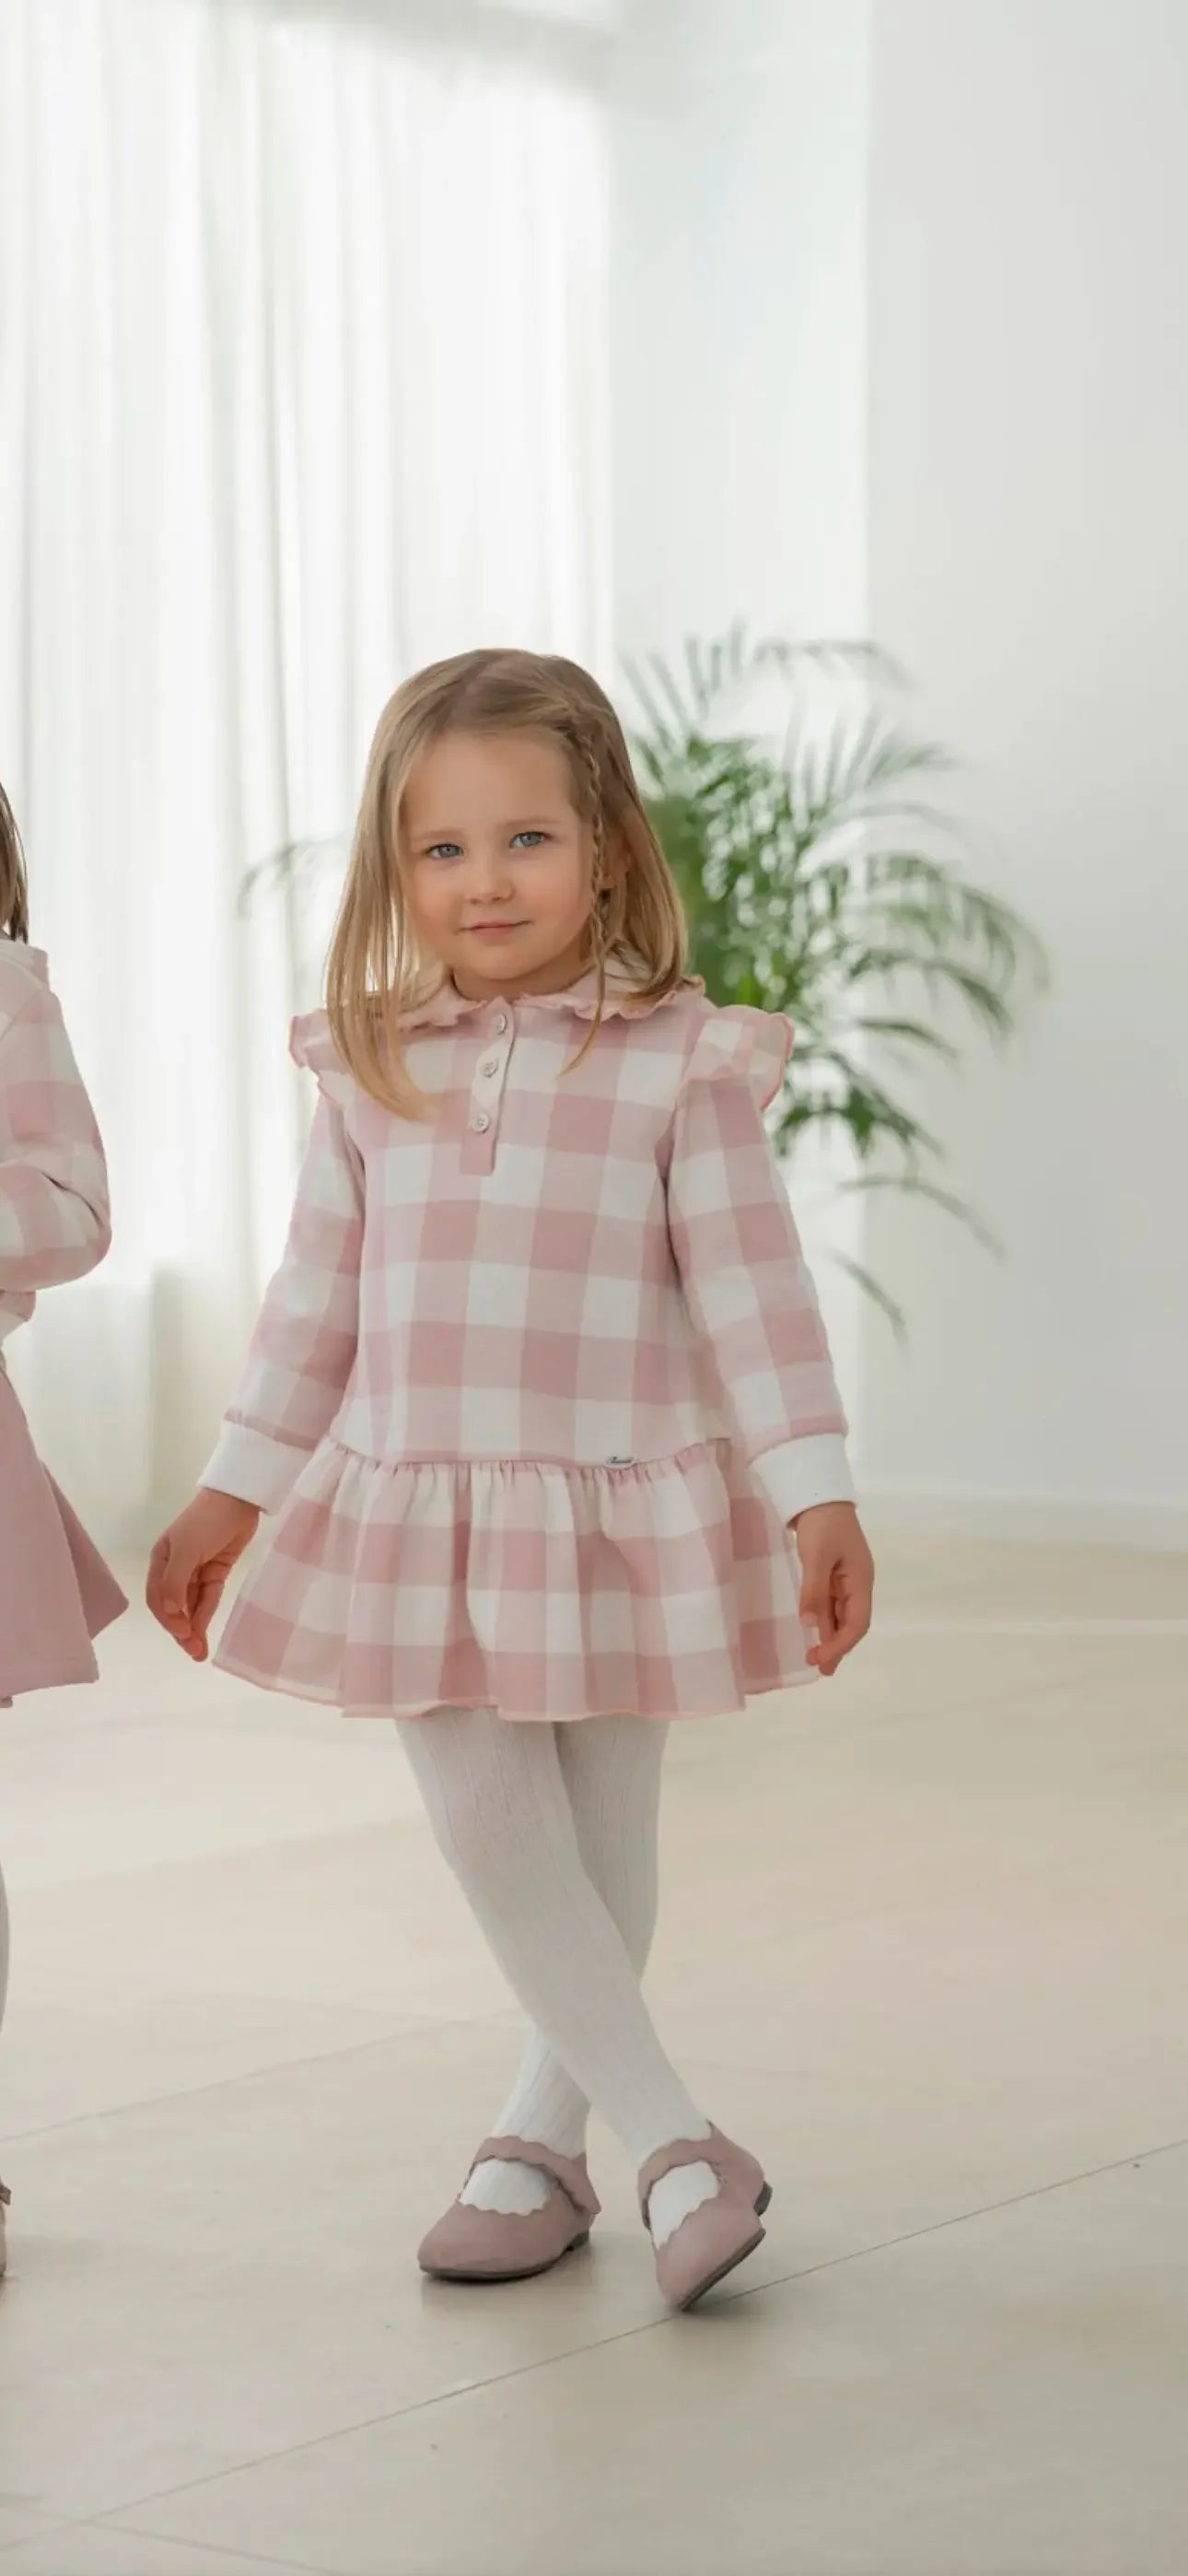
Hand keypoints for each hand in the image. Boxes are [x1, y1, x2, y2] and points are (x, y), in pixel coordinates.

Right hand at [146, 1488, 260, 1660]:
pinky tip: (205, 1632)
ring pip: (191, 1605)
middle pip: (174, 1606)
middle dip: (181, 1629)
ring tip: (199, 1652)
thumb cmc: (206, 1521)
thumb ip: (176, 1581)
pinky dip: (206, 1614)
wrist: (238, 1499)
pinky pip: (207, 1597)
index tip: (183, 1632)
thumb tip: (171, 1612)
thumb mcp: (187, 1549)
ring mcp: (195, 1570)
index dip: (167, 1618)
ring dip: (194, 1627)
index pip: (157, 1597)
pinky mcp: (215, 1571)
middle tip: (194, 1652)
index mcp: (161, 1561)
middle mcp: (175, 1568)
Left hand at [793, 1501, 873, 1677]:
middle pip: (852, 1623)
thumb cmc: (822, 1523)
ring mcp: (846, 1580)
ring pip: (841, 1615)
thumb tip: (811, 1626)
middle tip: (820, 1669)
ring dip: (830, 1637)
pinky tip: (814, 1632)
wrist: (819, 1495)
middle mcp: (857, 1584)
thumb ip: (814, 1590)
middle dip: (838, 1647)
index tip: (820, 1660)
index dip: (841, 1645)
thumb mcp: (816, 1556)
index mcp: (862, 1581)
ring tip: (815, 1659)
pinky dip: (824, 1621)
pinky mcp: (833, 1575)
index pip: (858, 1623)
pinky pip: (831, 1604)